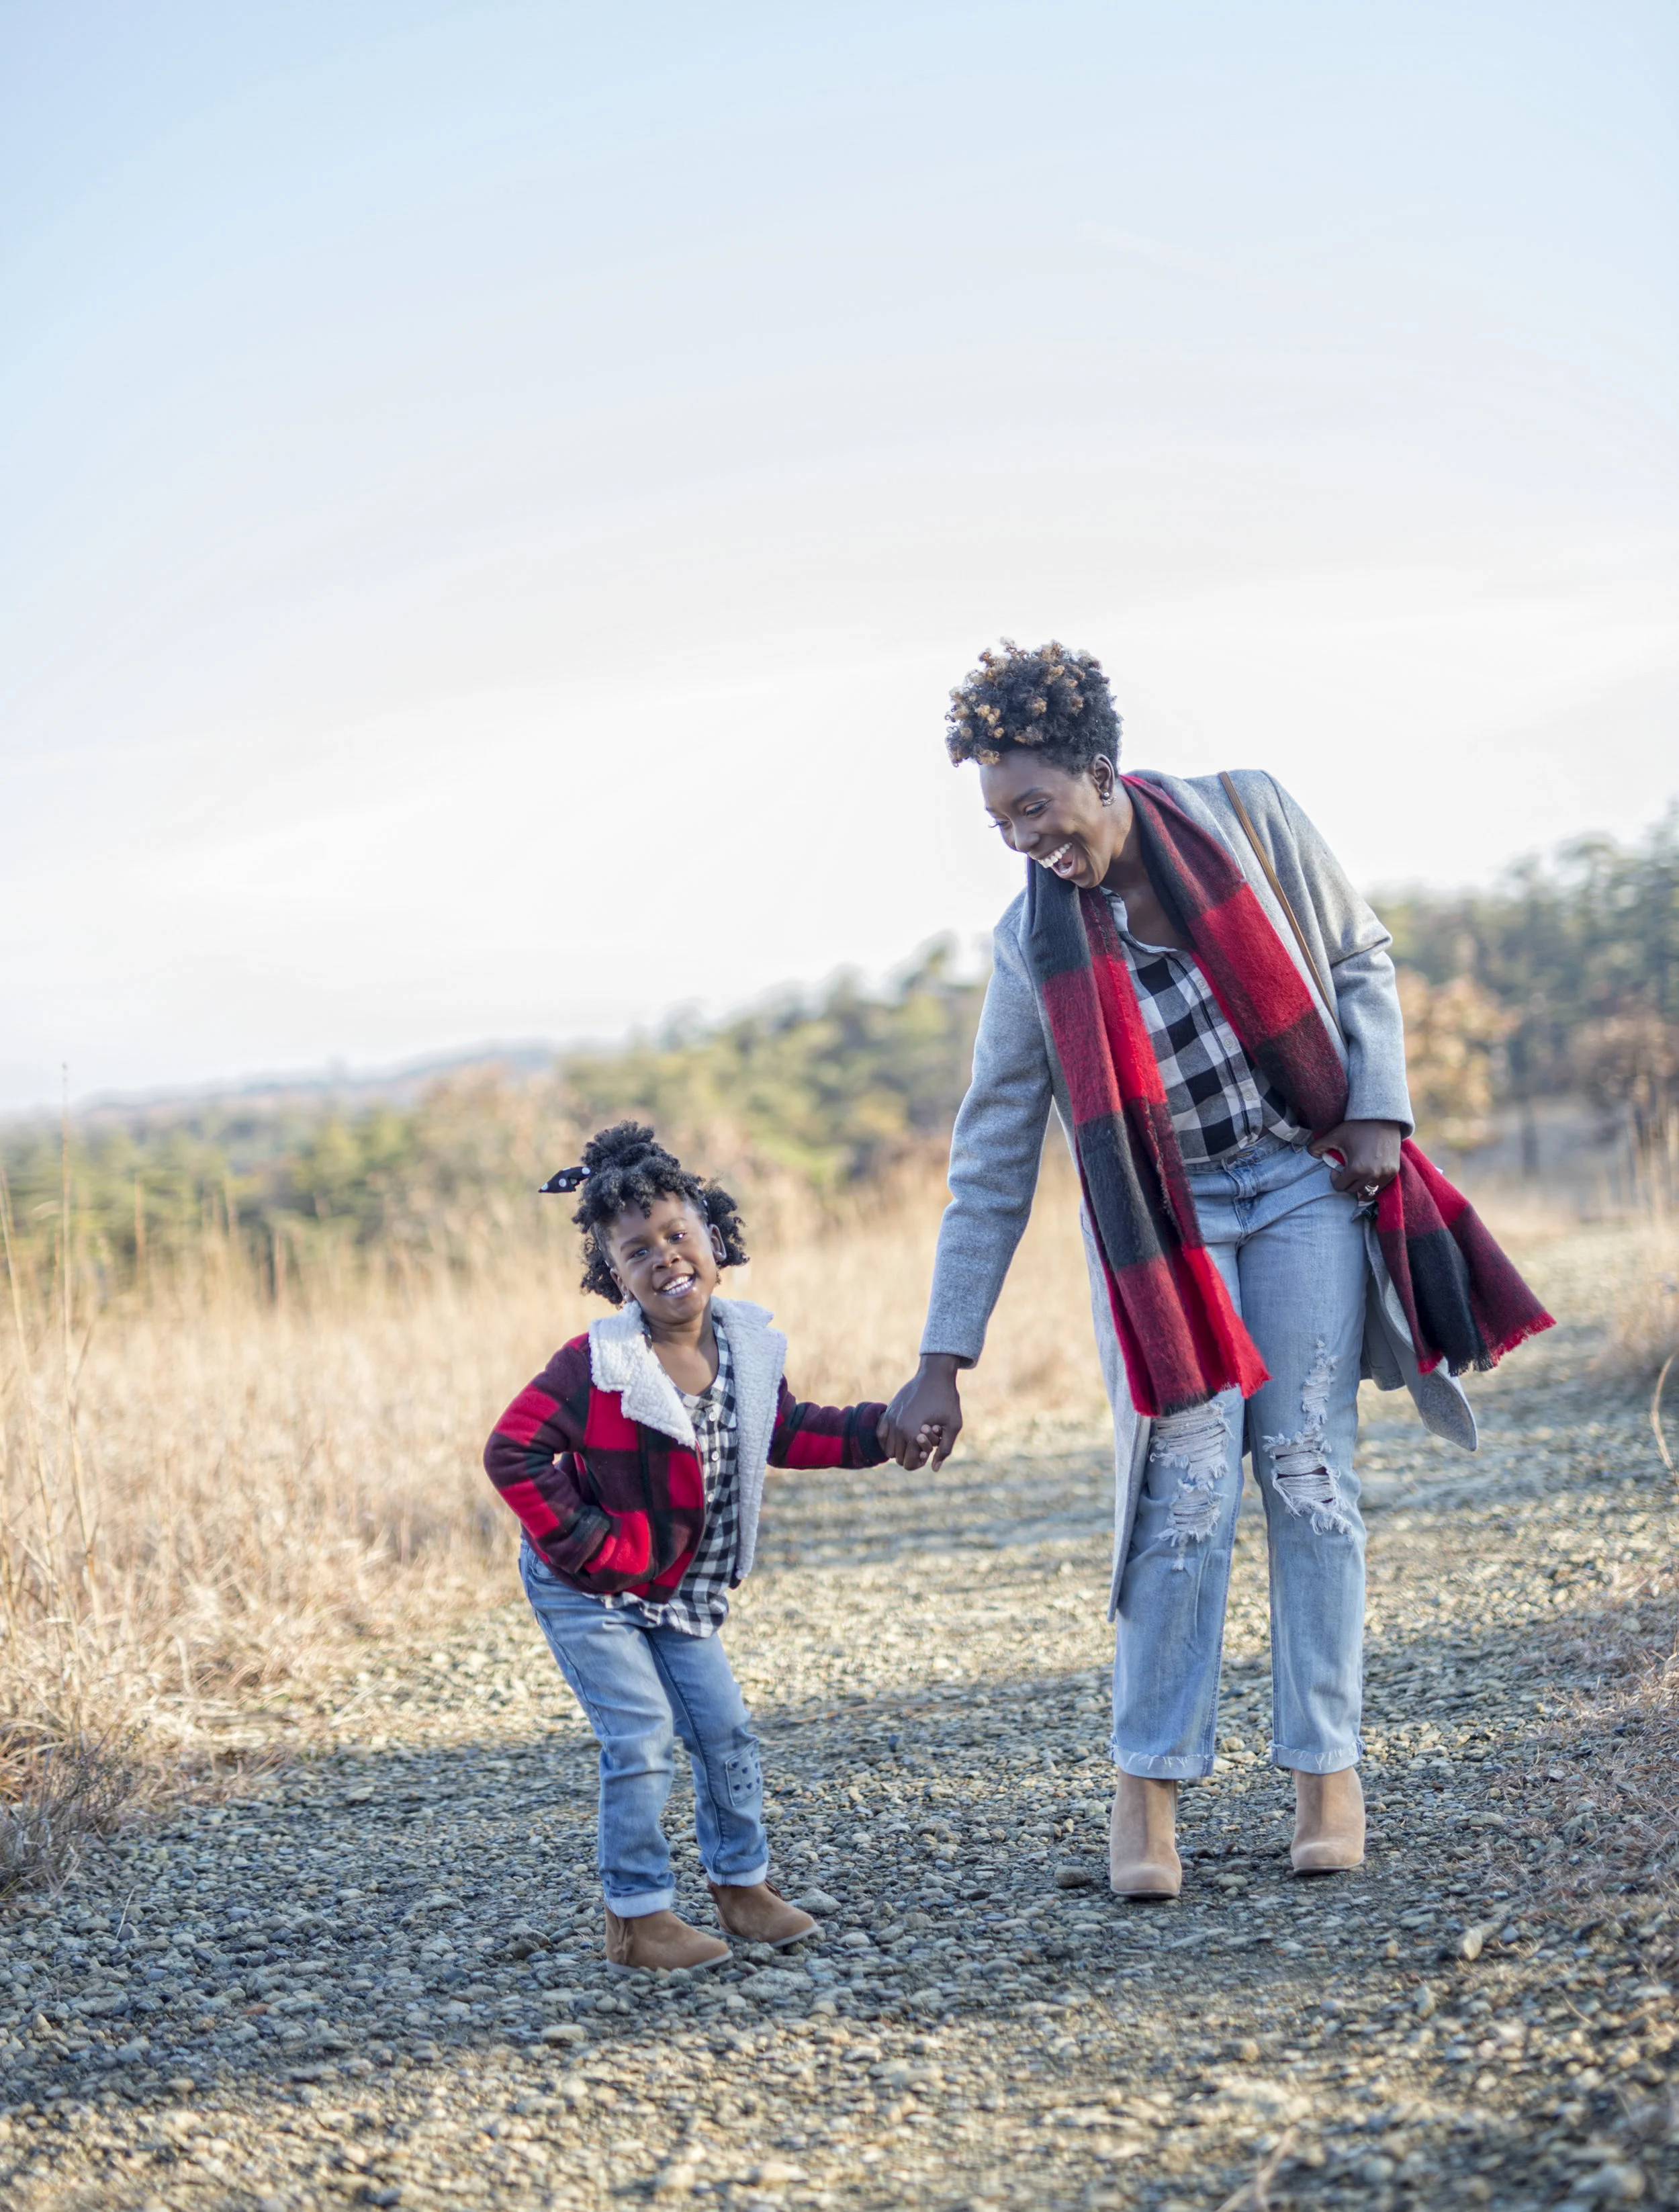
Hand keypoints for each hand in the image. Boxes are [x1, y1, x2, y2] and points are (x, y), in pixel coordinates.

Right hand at [881, 1355, 964, 1470]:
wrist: (935, 1375)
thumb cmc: (947, 1400)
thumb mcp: (954, 1425)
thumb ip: (945, 1450)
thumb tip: (934, 1469)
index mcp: (914, 1434)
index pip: (909, 1463)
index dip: (919, 1463)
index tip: (928, 1453)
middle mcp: (899, 1428)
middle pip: (898, 1458)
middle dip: (910, 1456)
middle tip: (923, 1446)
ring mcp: (891, 1419)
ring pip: (888, 1449)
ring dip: (900, 1449)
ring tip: (913, 1440)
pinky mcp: (889, 1411)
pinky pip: (881, 1434)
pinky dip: (888, 1439)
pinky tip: (901, 1435)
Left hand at [1309, 1119, 1402, 1201]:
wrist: (1384, 1118)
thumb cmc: (1357, 1126)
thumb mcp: (1335, 1135)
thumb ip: (1318, 1146)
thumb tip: (1309, 1154)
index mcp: (1357, 1169)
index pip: (1340, 1187)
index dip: (1335, 1178)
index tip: (1337, 1168)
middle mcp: (1372, 1175)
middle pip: (1353, 1191)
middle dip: (1347, 1182)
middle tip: (1346, 1170)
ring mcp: (1385, 1174)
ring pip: (1368, 1191)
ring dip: (1360, 1185)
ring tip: (1357, 1172)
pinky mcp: (1393, 1171)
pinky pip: (1380, 1186)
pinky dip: (1373, 1182)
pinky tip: (1368, 1170)